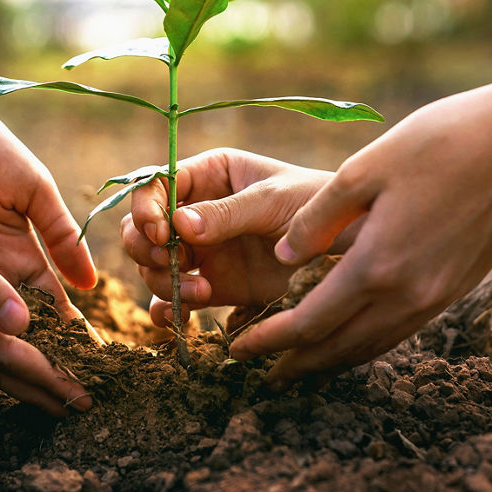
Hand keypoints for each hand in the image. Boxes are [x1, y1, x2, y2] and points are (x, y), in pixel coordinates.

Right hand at [121, 148, 332, 327]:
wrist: (350, 248)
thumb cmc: (316, 205)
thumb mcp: (273, 201)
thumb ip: (227, 213)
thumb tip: (178, 225)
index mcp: (208, 174)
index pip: (156, 185)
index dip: (147, 208)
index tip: (161, 232)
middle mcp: (197, 211)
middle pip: (142, 227)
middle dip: (146, 247)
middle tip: (171, 262)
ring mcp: (203, 250)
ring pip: (153, 265)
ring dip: (164, 281)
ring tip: (200, 293)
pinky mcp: (214, 285)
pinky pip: (174, 299)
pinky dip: (168, 310)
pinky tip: (181, 317)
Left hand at [230, 78, 491, 382]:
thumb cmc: (438, 142)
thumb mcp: (363, 169)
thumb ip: (317, 217)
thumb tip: (284, 256)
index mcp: (376, 265)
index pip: (310, 322)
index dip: (270, 341)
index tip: (237, 347)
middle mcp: (408, 293)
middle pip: (339, 348)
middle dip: (294, 364)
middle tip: (260, 373)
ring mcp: (437, 296)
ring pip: (373, 346)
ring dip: (331, 360)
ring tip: (298, 365)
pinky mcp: (456, 288)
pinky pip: (400, 331)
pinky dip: (366, 343)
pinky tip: (351, 335)